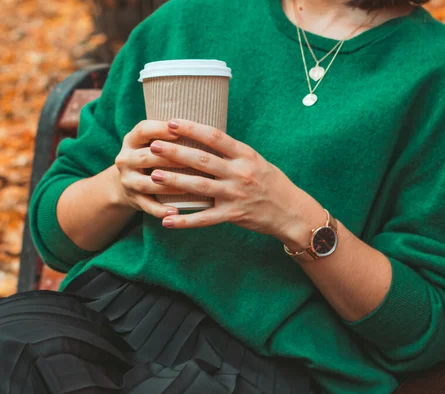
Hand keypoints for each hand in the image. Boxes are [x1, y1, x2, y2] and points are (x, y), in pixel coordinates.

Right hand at [114, 120, 187, 218]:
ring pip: (147, 184)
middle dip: (169, 158)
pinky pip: (148, 206)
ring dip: (168, 185)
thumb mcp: (151, 141)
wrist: (128, 181)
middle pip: (146, 157)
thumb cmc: (152, 155)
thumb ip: (170, 135)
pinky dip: (161, 210)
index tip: (180, 130)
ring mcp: (128, 181)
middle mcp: (126, 159)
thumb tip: (204, 128)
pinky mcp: (134, 200)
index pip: (143, 130)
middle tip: (193, 160)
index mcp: (132, 140)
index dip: (161, 129)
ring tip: (189, 187)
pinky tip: (175, 212)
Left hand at [148, 119, 313, 238]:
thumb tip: (205, 139)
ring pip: (200, 186)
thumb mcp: (256, 161)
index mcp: (245, 155)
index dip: (192, 128)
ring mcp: (236, 195)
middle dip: (176, 152)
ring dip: (175, 181)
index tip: (172, 122)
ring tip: (153, 176)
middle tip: (153, 146)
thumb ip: (232, 153)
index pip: (216, 137)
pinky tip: (167, 220)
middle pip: (202, 160)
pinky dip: (185, 220)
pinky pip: (205, 219)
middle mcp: (240, 172)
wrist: (291, 211)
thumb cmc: (272, 183)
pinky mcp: (233, 215)